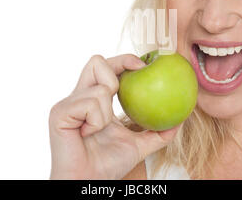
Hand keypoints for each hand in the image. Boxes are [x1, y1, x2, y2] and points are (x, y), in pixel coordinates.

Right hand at [49, 54, 179, 179]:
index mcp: (93, 99)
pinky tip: (87, 133)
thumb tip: (181, 120)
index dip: (124, 59)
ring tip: (98, 129)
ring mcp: (67, 103)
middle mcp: (79, 96)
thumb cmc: (107, 165)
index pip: (106, 67)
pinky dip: (96, 121)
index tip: (143, 64)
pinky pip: (90, 104)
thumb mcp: (138, 145)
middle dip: (116, 69)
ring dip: (107, 113)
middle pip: (96, 61)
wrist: (88, 181)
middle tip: (128, 84)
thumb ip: (157, 132)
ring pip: (100, 88)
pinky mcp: (59, 113)